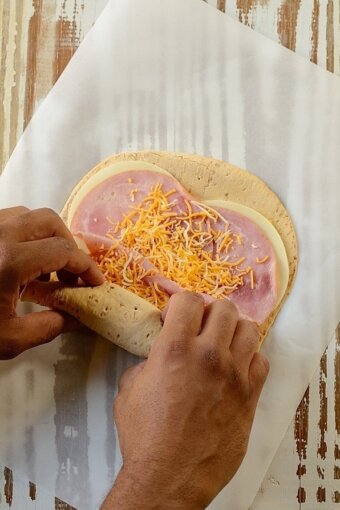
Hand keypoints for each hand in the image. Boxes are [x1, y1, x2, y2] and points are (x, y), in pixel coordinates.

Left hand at [0, 206, 104, 358]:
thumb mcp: (9, 338)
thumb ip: (49, 326)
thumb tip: (76, 318)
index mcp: (9, 260)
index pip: (63, 251)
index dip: (86, 267)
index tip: (95, 282)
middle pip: (48, 221)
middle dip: (68, 244)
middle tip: (71, 272)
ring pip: (26, 215)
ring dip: (46, 236)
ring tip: (45, 266)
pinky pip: (6, 219)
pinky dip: (24, 234)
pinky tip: (20, 261)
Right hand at [102, 292, 268, 509]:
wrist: (170, 477)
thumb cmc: (144, 436)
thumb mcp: (129, 389)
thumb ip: (148, 361)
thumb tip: (158, 353)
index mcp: (175, 348)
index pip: (189, 299)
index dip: (180, 304)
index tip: (174, 318)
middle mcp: (209, 355)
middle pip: (225, 308)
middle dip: (209, 313)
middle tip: (199, 328)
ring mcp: (234, 375)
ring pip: (249, 328)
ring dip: (233, 331)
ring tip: (221, 344)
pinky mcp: (250, 396)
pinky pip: (261, 360)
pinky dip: (249, 358)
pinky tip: (235, 369)